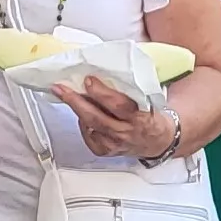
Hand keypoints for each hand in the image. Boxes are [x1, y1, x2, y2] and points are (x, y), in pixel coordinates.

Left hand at [56, 76, 175, 158]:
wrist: (159, 141)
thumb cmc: (150, 116)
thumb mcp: (148, 101)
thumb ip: (131, 89)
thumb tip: (106, 70)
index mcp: (139, 117)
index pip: (118, 105)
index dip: (102, 93)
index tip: (89, 80)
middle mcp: (125, 132)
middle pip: (97, 118)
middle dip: (76, 101)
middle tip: (62, 88)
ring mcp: (114, 143)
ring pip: (90, 126)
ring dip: (76, 109)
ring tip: (63, 94)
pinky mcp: (107, 151)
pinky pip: (88, 136)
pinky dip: (82, 124)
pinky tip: (81, 114)